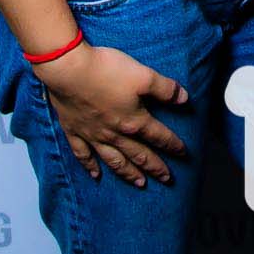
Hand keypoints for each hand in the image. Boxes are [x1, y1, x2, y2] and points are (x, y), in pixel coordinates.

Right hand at [36, 43, 189, 187]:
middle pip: (139, 154)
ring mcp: (93, 135)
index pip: (159, 136)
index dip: (173, 145)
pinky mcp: (74, 131)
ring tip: (140, 184)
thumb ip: (165, 89)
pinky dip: (90, 167)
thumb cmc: (107, 70)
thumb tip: (185, 99)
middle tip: (167, 179)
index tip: (184, 154)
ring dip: (129, 173)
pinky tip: (96, 176)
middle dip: (155, 167)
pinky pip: (83, 155)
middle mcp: (115, 133)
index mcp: (134, 120)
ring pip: (114, 160)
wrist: (68, 70)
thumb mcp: (144, 75)